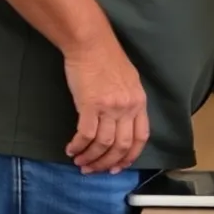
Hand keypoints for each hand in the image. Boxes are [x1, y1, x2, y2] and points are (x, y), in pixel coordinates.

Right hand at [63, 37, 148, 174]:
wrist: (91, 44)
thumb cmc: (107, 59)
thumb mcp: (129, 80)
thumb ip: (128, 102)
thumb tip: (121, 124)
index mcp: (139, 101)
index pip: (141, 137)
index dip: (129, 157)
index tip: (117, 167)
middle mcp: (128, 106)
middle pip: (121, 146)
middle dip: (106, 163)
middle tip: (93, 169)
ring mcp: (110, 106)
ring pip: (103, 144)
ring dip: (90, 158)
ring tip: (80, 162)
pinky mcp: (90, 105)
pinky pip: (85, 135)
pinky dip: (78, 146)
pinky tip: (71, 149)